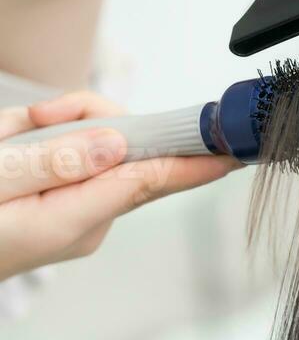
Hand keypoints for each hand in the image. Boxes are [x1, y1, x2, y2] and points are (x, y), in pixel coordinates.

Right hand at [0, 91, 239, 281]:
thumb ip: (52, 162)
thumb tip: (115, 145)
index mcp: (74, 219)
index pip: (151, 182)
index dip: (196, 163)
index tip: (235, 149)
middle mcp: (88, 219)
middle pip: (123, 153)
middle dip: (91, 120)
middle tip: (33, 123)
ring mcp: (79, 214)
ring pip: (98, 147)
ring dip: (56, 127)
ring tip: (8, 135)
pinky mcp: (67, 206)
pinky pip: (75, 156)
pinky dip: (46, 138)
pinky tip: (12, 142)